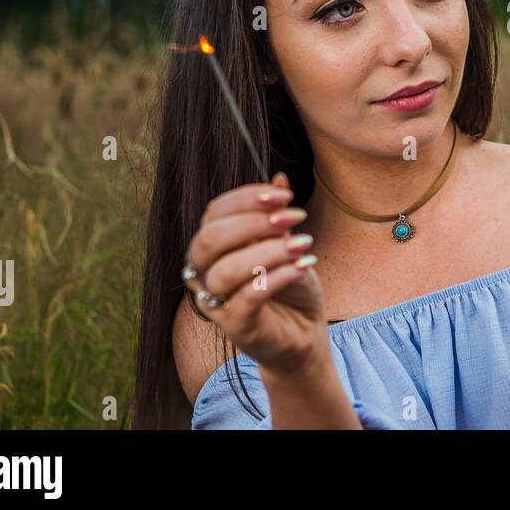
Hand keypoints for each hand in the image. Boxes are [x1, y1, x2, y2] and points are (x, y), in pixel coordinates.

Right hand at [182, 171, 324, 374]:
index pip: (214, 213)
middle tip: (292, 218)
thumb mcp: (287, 244)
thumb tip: (279, 178)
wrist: (304, 331)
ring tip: (303, 246)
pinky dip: (276, 278)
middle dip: (252, 223)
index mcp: (214, 247)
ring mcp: (216, 302)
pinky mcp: (236, 327)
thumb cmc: (289, 285)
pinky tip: (302, 267)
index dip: (246, 198)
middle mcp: (205, 273)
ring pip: (225, 271)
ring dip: (268, 252)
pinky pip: (247, 298)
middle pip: (209, 240)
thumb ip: (278, 216)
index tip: (283, 195)